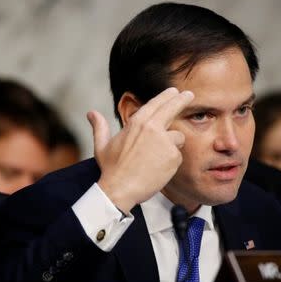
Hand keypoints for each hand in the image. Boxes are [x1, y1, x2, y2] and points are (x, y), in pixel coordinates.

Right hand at [87, 87, 193, 213]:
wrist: (120, 189)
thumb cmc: (111, 169)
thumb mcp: (102, 146)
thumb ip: (100, 127)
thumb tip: (91, 113)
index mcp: (137, 122)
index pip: (156, 104)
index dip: (167, 96)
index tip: (174, 92)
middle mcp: (152, 128)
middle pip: (173, 108)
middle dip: (182, 99)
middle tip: (189, 95)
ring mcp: (164, 141)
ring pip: (178, 137)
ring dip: (172, 145)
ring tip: (156, 159)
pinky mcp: (173, 156)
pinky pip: (178, 155)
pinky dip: (171, 162)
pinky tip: (159, 169)